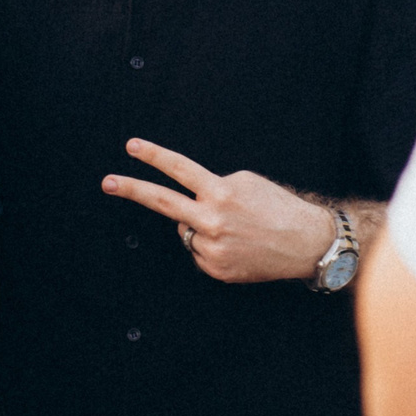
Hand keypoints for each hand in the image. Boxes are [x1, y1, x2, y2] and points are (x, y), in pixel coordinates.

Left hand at [102, 138, 337, 284]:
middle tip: (108, 182)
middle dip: (132, 189)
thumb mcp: (247, 183)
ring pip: (187, 231)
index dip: (154, 156)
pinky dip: (213, 248)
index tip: (132, 146)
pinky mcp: (216, 269)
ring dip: (202, 227)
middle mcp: (212, 220)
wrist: (307, 243)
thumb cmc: (279, 207)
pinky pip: (200, 252)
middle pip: (163, 202)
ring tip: (236, 229)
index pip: (180, 169)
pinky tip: (237, 246)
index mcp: (221, 192)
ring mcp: (212, 248)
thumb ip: (212, 188)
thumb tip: (188, 203)